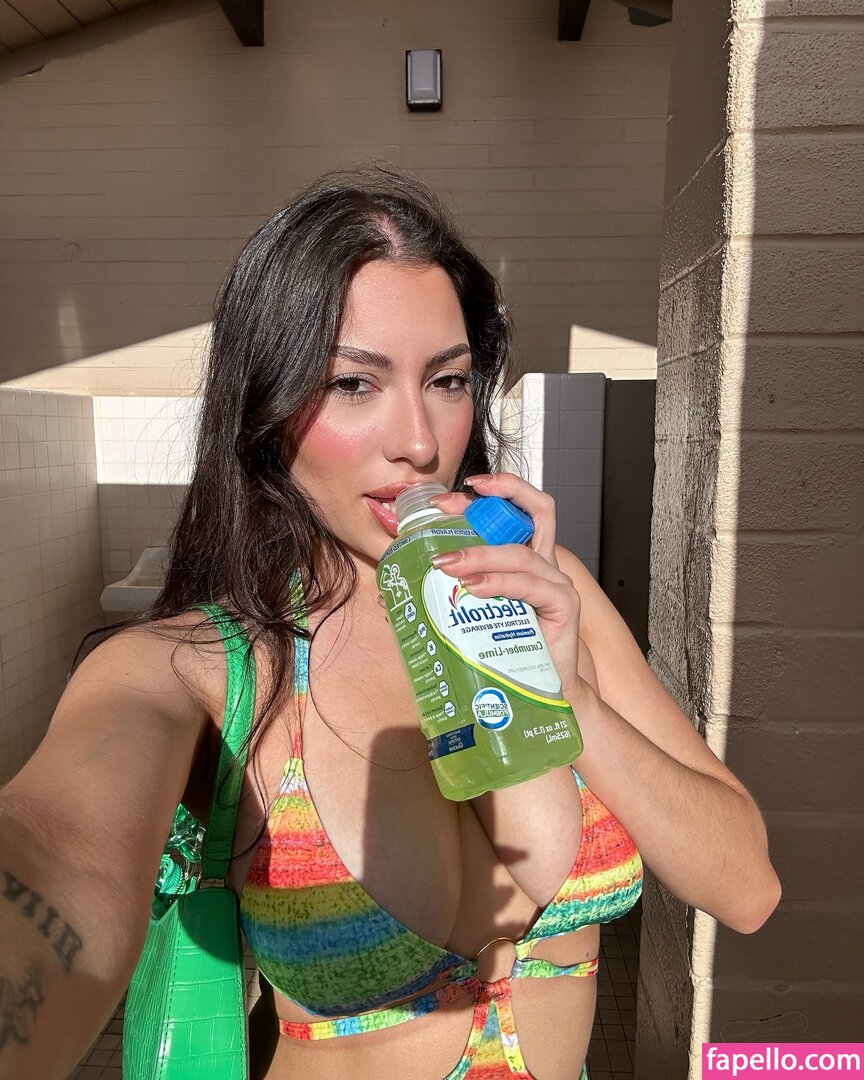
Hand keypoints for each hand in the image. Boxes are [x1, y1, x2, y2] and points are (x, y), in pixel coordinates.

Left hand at [428, 473, 582, 699]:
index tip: (445, 499)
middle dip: (482, 508)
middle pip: (528, 514)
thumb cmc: (500, 652)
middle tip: (441, 513)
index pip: (513, 510)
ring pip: (520, 554)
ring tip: (447, 564)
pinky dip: (500, 583)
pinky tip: (474, 589)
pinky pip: (531, 586)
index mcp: (522, 558)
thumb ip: (442, 597)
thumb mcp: (469, 615)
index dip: (488, 492)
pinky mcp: (564, 606)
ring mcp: (556, 583)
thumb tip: (390, 592)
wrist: (533, 694)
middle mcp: (543, 564)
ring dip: (480, 554)